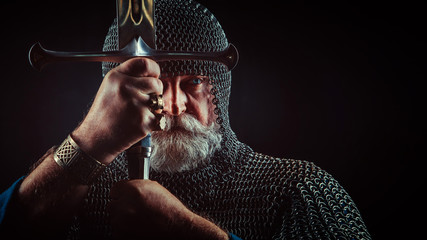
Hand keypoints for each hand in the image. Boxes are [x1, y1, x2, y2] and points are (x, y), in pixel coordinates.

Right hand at [72, 58, 162, 163]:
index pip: (144, 63)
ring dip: (153, 108)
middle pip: (156, 84)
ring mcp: (136, 105)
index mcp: (117, 77)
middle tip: (144, 99)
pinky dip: (151, 121)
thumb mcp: (110, 87)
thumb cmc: (104, 113)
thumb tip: (152, 74)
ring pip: (159, 102)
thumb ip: (129, 76)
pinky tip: (135, 123)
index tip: (154, 75)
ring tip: (135, 113)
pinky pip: (158, 117)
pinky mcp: (143, 122)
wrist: (96, 137)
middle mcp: (126, 88)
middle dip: (155, 92)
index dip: (154, 69)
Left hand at [109, 180, 227, 239]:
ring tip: (140, 220)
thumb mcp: (154, 189)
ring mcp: (121, 222)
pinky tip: (138, 228)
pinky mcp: (121, 235)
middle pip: (112, 204)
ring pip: (114, 219)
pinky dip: (125, 231)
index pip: (115, 188)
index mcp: (133, 190)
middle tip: (136, 210)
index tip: (126, 197)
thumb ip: (136, 186)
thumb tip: (126, 188)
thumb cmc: (170, 210)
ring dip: (123, 220)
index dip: (122, 193)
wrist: (177, 229)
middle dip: (122, 207)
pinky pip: (117, 231)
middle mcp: (125, 205)